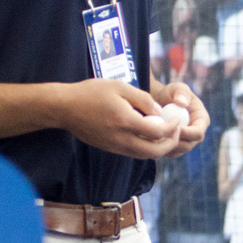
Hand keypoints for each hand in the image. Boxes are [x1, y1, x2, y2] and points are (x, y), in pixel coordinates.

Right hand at [60, 77, 181, 158]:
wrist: (65, 108)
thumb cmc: (91, 92)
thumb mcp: (120, 87)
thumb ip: (143, 99)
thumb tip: (160, 112)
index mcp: (125, 121)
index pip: (157, 132)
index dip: (172, 127)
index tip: (177, 120)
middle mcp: (121, 138)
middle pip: (154, 151)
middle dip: (170, 144)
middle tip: (176, 132)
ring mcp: (114, 146)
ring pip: (144, 155)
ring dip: (159, 149)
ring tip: (166, 135)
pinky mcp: (109, 148)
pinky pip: (133, 153)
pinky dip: (145, 148)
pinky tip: (148, 136)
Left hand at [151, 79, 210, 154]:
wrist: (160, 101)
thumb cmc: (171, 93)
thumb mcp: (176, 88)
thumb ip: (180, 92)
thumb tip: (182, 103)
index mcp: (202, 120)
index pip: (198, 133)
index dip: (186, 133)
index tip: (172, 127)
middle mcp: (196, 134)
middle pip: (188, 145)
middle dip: (173, 142)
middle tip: (158, 134)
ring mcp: (186, 142)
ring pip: (177, 151)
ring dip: (165, 146)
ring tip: (152, 136)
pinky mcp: (176, 147)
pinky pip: (169, 152)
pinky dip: (159, 148)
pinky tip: (149, 140)